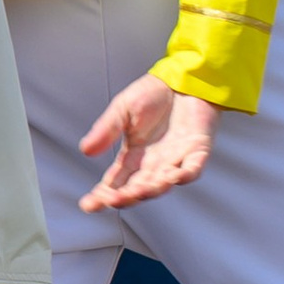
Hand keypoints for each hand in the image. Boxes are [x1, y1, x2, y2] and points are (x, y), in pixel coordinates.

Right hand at [78, 71, 216, 212]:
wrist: (182, 78)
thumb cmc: (153, 93)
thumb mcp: (121, 110)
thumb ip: (106, 130)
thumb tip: (85, 151)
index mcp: (133, 156)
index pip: (115, 182)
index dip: (102, 195)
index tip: (88, 205)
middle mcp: (153, 164)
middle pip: (137, 188)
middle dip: (126, 196)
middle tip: (114, 199)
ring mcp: (176, 159)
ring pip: (163, 184)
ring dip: (152, 189)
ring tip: (139, 191)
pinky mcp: (198, 151)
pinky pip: (193, 169)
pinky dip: (185, 175)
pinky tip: (174, 177)